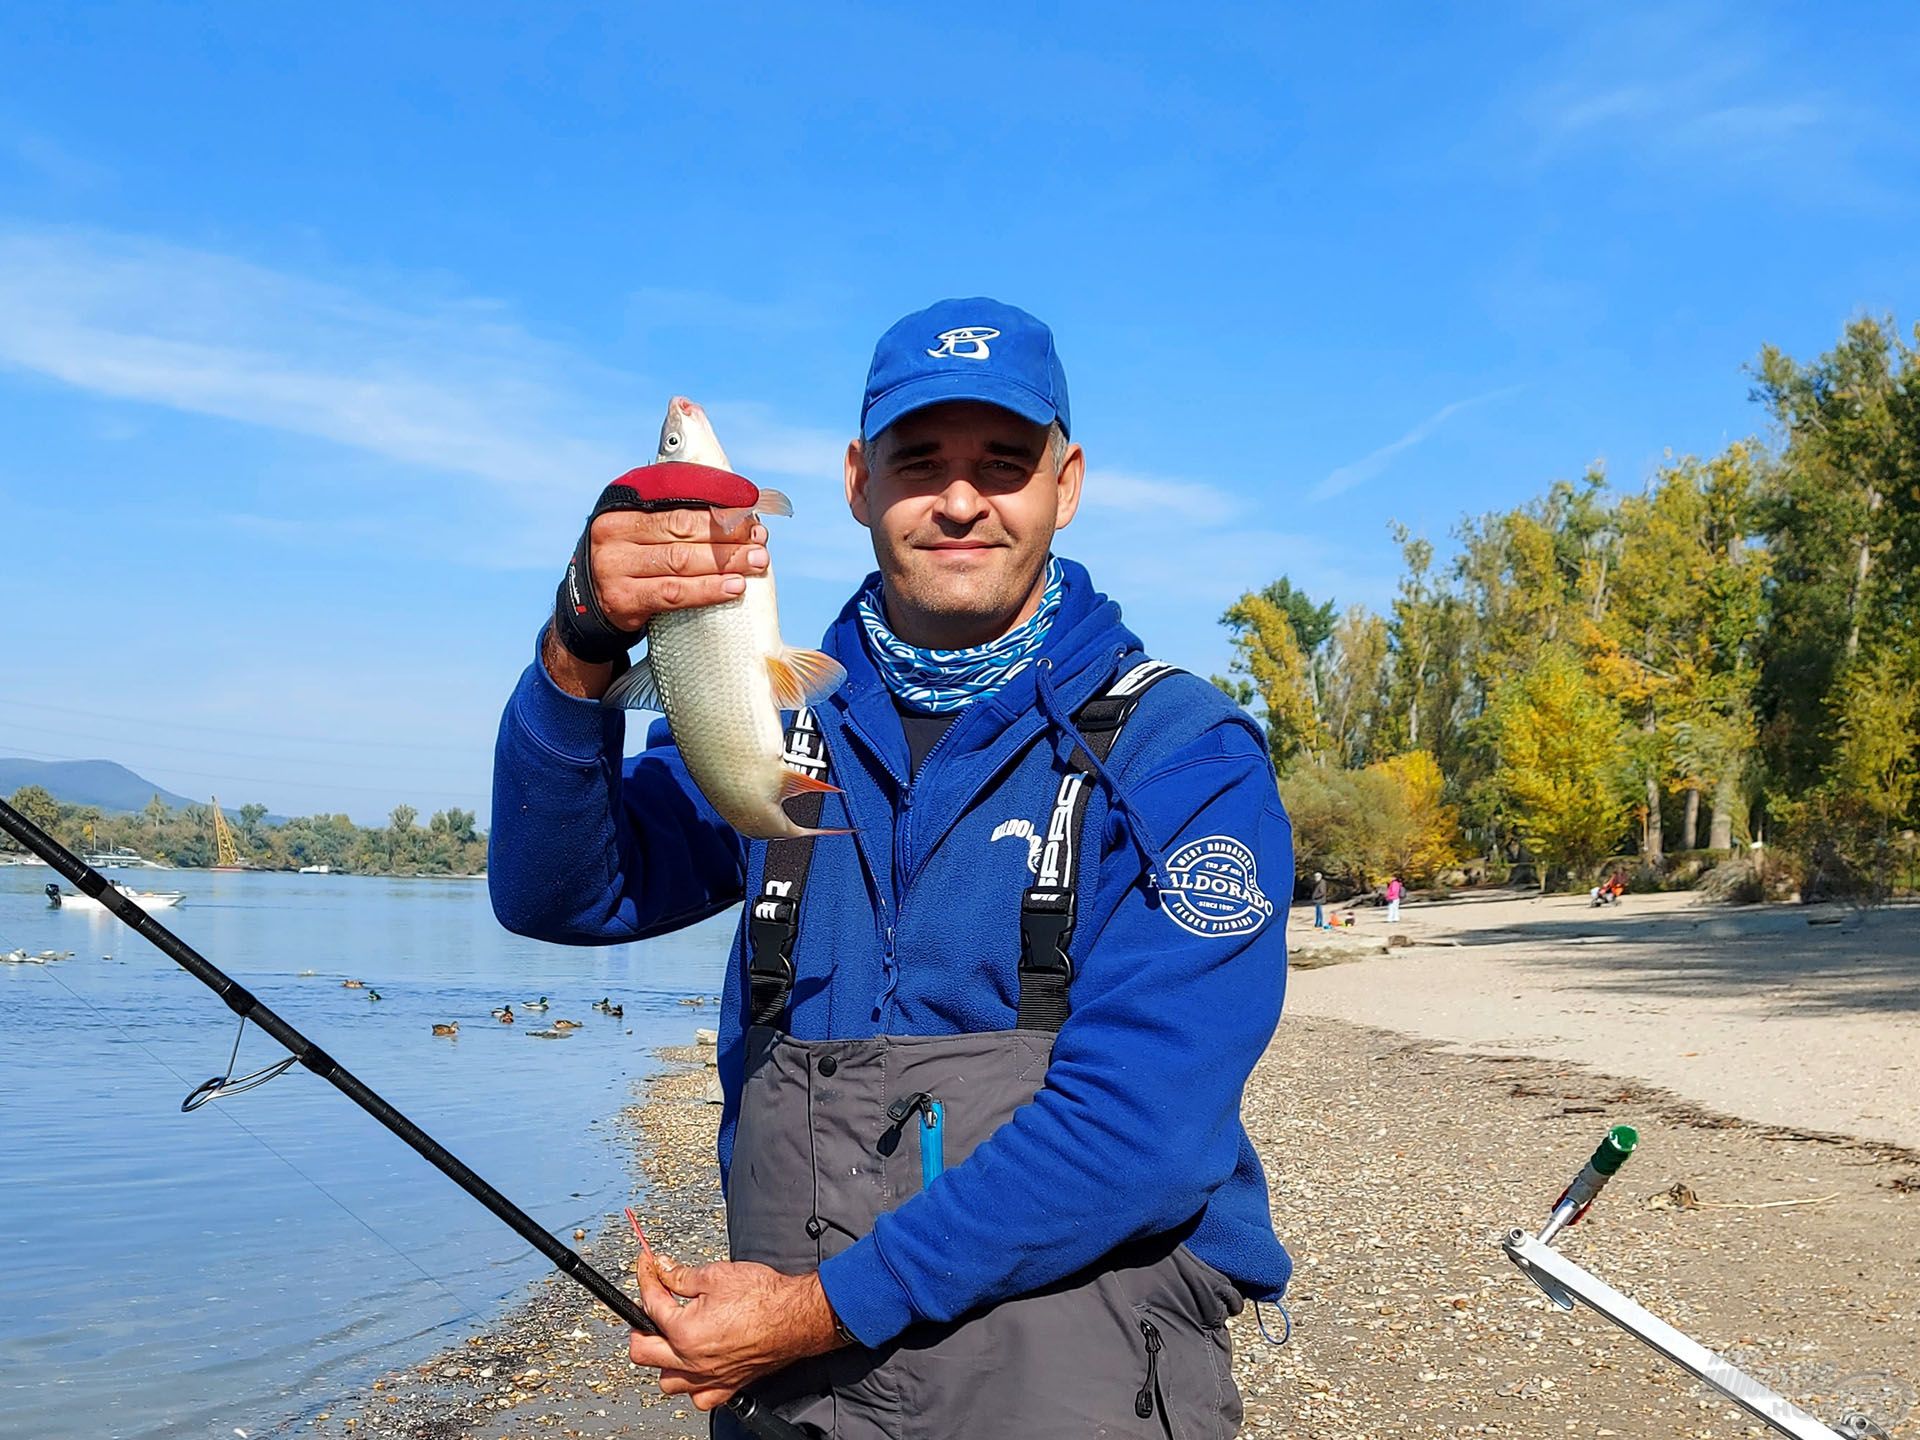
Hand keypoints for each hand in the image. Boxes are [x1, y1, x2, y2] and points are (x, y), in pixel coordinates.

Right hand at [588, 508, 768, 632]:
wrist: (588, 607)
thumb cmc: (630, 563)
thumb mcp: (640, 533)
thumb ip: (675, 519)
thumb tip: (737, 513)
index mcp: (621, 508)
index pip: (676, 500)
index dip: (716, 506)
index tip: (749, 509)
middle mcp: (613, 533)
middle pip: (681, 529)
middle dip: (727, 533)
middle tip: (759, 540)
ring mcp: (614, 567)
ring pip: (680, 561)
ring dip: (725, 561)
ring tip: (756, 561)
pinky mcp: (622, 599)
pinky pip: (674, 594)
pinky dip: (708, 590)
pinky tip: (733, 587)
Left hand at [626, 1233, 842, 1410]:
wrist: (795, 1316)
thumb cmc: (763, 1297)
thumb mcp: (716, 1274)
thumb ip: (682, 1275)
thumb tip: (663, 1269)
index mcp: (684, 1331)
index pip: (650, 1305)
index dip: (646, 1280)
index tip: (649, 1268)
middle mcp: (692, 1361)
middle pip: (642, 1351)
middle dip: (641, 1325)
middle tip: (650, 1305)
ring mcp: (709, 1377)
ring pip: (667, 1381)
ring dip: (663, 1360)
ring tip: (671, 1338)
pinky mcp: (729, 1385)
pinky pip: (699, 1396)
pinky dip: (693, 1383)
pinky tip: (697, 1365)